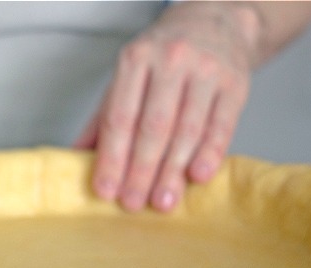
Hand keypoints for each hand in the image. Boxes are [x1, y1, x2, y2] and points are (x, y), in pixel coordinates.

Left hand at [75, 3, 257, 212]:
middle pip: (152, 126)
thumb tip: (74, 159)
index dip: (111, 157)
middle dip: (140, 170)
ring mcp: (205, 70)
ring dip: (172, 171)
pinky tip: (198, 176)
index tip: (105, 190)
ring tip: (163, 202)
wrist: (214, 22)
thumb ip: (103, 119)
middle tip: (132, 203)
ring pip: (186, 129)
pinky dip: (209, 153)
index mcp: (135, 59)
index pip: (120, 117)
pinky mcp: (235, 83)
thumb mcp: (127, 78)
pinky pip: (221, 125)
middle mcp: (170, 60)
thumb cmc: (162, 58)